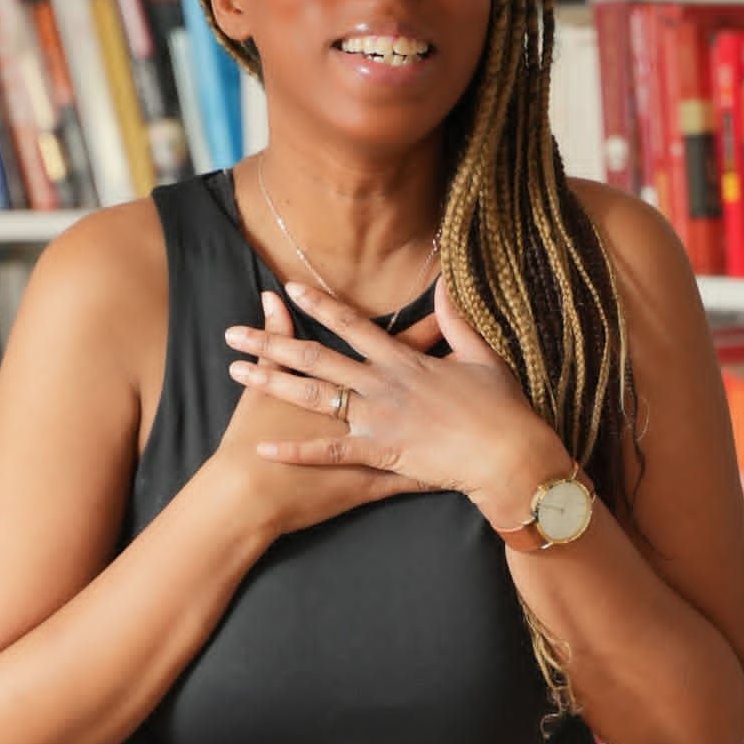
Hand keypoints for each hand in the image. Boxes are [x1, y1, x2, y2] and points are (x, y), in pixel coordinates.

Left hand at [223, 276, 554, 515]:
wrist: (510, 455)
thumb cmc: (502, 409)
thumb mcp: (482, 356)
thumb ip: (457, 323)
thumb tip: (446, 287)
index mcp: (404, 360)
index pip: (351, 324)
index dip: (317, 306)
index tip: (287, 290)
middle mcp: (383, 384)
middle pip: (316, 358)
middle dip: (271, 344)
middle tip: (233, 334)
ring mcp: (379, 419)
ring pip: (314, 397)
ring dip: (272, 384)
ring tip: (236, 374)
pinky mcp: (381, 453)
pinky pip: (329, 451)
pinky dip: (295, 448)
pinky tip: (263, 444)